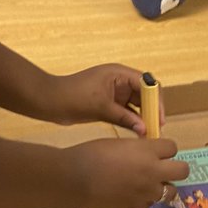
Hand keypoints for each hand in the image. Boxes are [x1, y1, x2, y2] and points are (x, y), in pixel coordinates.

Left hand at [46, 64, 162, 134]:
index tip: (159, 117)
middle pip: (143, 94)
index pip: (146, 83)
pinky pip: (125, 112)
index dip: (155, 99)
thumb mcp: (101, 107)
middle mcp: (119, 81)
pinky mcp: (108, 104)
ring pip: (135, 104)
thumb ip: (125, 118)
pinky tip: (138, 133)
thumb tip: (145, 129)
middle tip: (157, 128)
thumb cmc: (73, 97)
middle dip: (151, 109)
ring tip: (150, 133)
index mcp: (119, 73)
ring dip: (142, 117)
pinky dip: (132, 121)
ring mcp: (113, 93)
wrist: (48, 102)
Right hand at [70, 137, 189, 207]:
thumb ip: (137, 150)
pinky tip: (128, 194)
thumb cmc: (91, 154)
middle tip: (161, 169)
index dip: (164, 149)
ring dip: (161, 187)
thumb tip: (144, 154)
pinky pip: (150, 203)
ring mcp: (147, 193)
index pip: (173, 147)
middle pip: (183, 171)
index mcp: (147, 151)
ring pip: (170, 192)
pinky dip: (144, 199)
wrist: (74, 180)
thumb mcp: (118, 144)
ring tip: (145, 185)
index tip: (156, 151)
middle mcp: (153, 172)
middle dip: (175, 169)